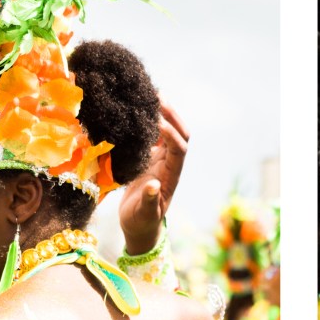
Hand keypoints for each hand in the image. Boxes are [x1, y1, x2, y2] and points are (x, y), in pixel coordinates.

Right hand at [120, 98, 189, 254]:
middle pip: (180, 135)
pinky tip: (140, 108)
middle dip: (173, 116)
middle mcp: (170, 164)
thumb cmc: (142, 221)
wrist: (139, 225)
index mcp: (171, 176)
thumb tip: (153, 186)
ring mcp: (161, 160)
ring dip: (164, 114)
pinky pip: (155, 136)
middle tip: (158, 97)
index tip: (157, 122)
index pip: (179, 150)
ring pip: (169, 132)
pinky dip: (151, 121)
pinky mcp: (151, 158)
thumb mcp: (144, 214)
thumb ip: (150, 201)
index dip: (171, 135)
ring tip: (151, 94)